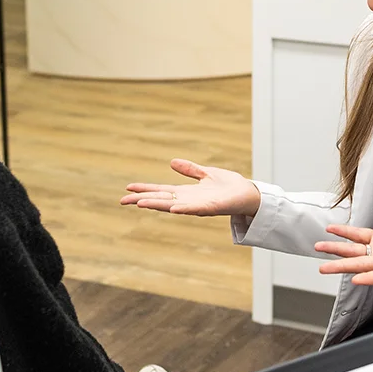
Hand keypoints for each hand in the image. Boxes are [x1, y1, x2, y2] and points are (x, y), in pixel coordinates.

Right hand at [121, 159, 260, 217]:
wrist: (249, 194)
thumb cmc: (229, 186)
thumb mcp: (206, 174)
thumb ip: (190, 170)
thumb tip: (172, 162)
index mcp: (187, 193)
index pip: (161, 191)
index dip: (145, 190)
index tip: (128, 189)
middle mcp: (189, 201)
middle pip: (161, 199)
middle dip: (142, 200)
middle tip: (123, 201)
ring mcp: (199, 206)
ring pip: (173, 206)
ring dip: (157, 205)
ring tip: (140, 204)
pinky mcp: (211, 208)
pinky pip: (195, 209)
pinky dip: (183, 209)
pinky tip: (172, 208)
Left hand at [315, 224, 372, 285]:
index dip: (370, 279)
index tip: (356, 279)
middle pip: (361, 266)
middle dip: (341, 267)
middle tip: (322, 270)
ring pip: (355, 250)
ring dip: (337, 249)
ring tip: (318, 247)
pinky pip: (360, 235)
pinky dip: (346, 232)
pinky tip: (332, 230)